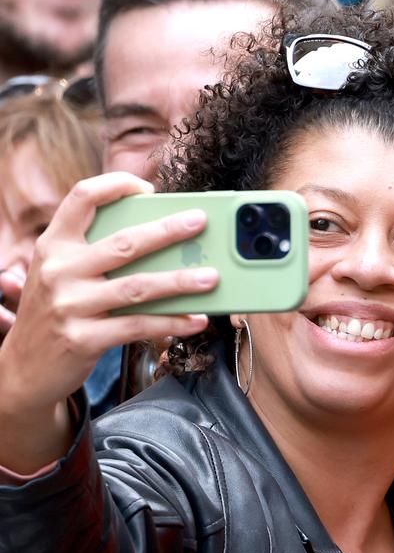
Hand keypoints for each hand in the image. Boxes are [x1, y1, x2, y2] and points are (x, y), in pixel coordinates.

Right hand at [0, 172, 218, 471]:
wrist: (22, 367)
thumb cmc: (56, 312)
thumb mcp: (62, 274)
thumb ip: (96, 253)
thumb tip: (161, 238)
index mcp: (54, 245)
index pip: (82, 198)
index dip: (116, 185)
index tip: (149, 188)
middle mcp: (60, 270)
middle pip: (125, 243)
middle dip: (168, 231)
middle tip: (200, 222)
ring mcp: (70, 305)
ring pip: (138, 287)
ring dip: (181, 281)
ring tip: (212, 277)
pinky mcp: (83, 338)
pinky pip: (138, 326)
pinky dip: (172, 322)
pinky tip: (196, 319)